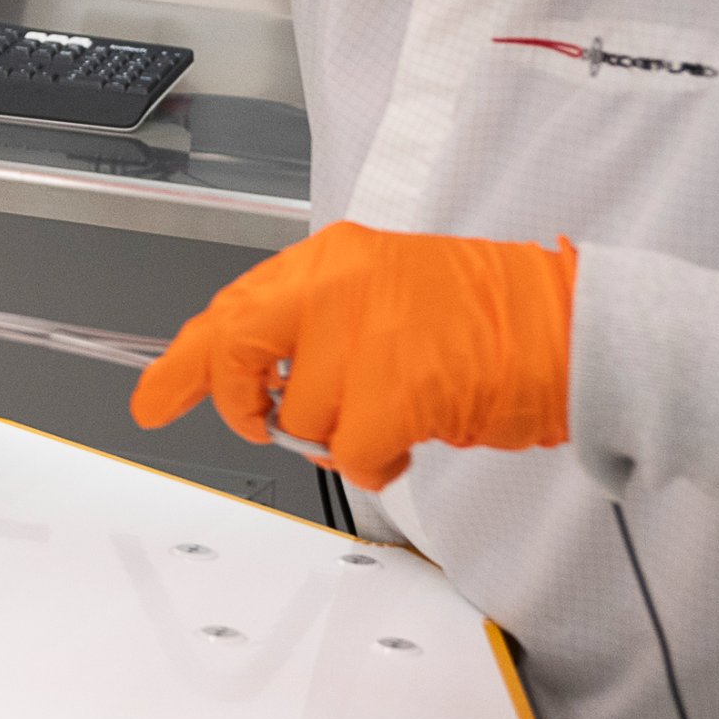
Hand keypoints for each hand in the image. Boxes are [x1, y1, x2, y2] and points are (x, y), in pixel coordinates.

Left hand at [129, 221, 577, 490]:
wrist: (565, 327)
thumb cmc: (488, 315)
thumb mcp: (385, 291)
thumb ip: (318, 324)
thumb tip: (258, 375)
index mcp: (332, 259)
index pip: (230, 308)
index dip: (184, 362)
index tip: (153, 397)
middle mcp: (338, 286)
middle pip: (239, 352)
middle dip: (238, 400)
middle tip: (258, 422)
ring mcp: (365, 337)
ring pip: (302, 418)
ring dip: (342, 434)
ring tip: (396, 409)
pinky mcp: (395, 390)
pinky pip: (350, 451)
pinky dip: (377, 459)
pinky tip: (411, 436)